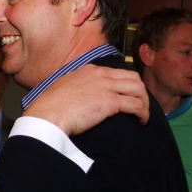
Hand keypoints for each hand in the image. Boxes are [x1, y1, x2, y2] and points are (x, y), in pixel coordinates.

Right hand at [23, 65, 149, 134]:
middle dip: (140, 92)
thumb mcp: (63, 87)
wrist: (47, 114)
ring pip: (139, 89)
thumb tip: (79, 95)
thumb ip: (75, 86)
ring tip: (142, 115)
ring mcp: (106, 87)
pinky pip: (136, 105)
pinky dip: (143, 113)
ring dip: (144, 102)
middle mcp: (100, 74)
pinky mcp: (110, 102)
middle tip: (139, 105)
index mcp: (89, 70)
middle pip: (133, 77)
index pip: (116, 72)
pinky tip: (141, 121)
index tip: (126, 97)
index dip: (126, 85)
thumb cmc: (49, 106)